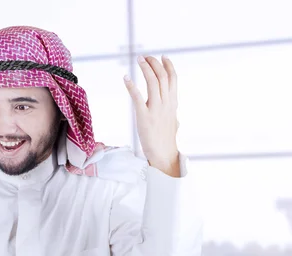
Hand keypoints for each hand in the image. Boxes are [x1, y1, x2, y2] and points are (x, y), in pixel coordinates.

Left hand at [124, 55, 179, 174]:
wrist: (164, 153)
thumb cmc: (166, 138)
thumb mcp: (173, 121)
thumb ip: (172, 112)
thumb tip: (174, 112)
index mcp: (173, 103)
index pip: (173, 79)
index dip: (168, 66)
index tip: (163, 56)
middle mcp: (166, 104)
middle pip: (162, 77)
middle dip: (154, 64)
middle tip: (145, 57)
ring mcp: (155, 109)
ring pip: (152, 82)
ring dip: (145, 68)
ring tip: (139, 59)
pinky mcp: (144, 117)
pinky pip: (137, 97)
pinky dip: (131, 86)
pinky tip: (126, 77)